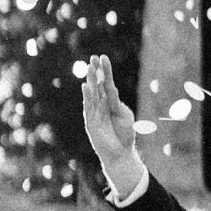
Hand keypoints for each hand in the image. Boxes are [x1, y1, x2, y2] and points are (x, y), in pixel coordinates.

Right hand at [81, 54, 145, 200]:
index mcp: (110, 103)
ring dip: (91, 81)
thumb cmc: (124, 135)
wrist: (120, 153)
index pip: (106, 83)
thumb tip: (110, 89)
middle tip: (93, 57)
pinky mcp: (91, 123)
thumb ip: (116, 102)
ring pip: (92, 94)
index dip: (105, 71)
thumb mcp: (123, 114)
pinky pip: (88, 107)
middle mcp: (101, 106)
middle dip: (95, 72)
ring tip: (90, 68)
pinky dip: (87, 97)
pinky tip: (86, 86)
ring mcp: (95, 114)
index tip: (102, 57)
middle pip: (97, 85)